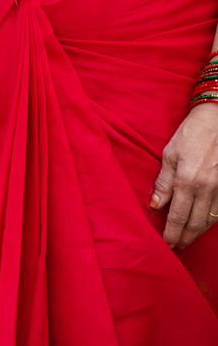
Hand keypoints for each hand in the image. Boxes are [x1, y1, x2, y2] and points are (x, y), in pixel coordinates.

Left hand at [151, 104, 217, 247]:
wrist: (217, 121)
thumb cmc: (191, 134)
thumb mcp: (170, 153)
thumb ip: (164, 182)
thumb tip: (156, 205)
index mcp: (187, 181)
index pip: (177, 216)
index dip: (171, 233)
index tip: (166, 244)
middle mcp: (205, 190)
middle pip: (195, 224)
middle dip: (185, 238)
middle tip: (176, 247)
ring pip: (209, 222)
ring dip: (197, 233)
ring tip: (187, 240)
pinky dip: (211, 223)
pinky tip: (204, 225)